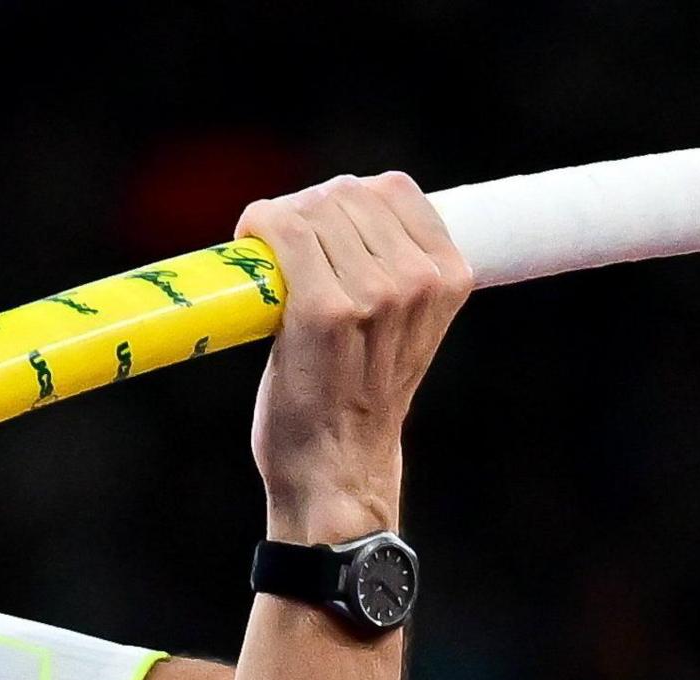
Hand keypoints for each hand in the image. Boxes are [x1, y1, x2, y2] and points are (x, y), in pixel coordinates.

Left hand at [237, 175, 474, 541]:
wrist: (338, 468)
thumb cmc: (360, 397)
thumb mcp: (408, 327)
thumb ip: (396, 267)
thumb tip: (340, 204)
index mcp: (450, 276)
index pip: (392, 189)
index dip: (347, 202)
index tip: (323, 232)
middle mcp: (418, 280)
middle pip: (346, 193)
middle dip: (307, 213)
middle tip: (285, 254)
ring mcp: (373, 293)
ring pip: (312, 208)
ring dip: (279, 225)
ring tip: (272, 266)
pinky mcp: (324, 310)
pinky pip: (284, 230)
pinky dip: (259, 228)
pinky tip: (250, 245)